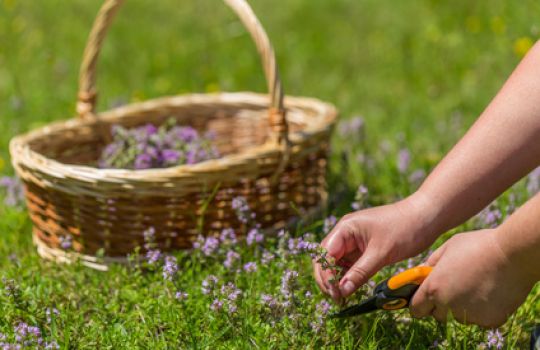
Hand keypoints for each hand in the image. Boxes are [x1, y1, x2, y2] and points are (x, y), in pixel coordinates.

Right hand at [313, 192, 438, 302]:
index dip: (326, 275)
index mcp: (345, 228)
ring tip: (343, 297)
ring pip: (337, 263)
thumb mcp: (381, 253)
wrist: (426, 216)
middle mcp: (345, 233)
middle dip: (328, 278)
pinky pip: (350, 264)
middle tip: (336, 298)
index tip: (335, 293)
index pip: (325, 254)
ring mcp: (354, 240)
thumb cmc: (404, 229)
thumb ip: (360, 273)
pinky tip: (351, 288)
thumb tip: (341, 291)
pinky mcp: (363, 247)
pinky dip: (349, 276)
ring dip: (337, 279)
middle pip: (326, 259)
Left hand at [410, 229, 535, 327]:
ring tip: (475, 284)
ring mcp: (470, 315)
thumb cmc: (478, 245)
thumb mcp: (447, 247)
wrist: (512, 254)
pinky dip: (483, 309)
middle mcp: (449, 306)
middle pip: (437, 315)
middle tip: (454, 287)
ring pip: (459, 317)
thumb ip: (431, 264)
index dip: (419, 303)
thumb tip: (423, 273)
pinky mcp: (490, 320)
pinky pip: (480, 318)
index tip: (425, 298)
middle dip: (441, 304)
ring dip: (462, 307)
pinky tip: (489, 291)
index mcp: (434, 288)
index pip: (416, 308)